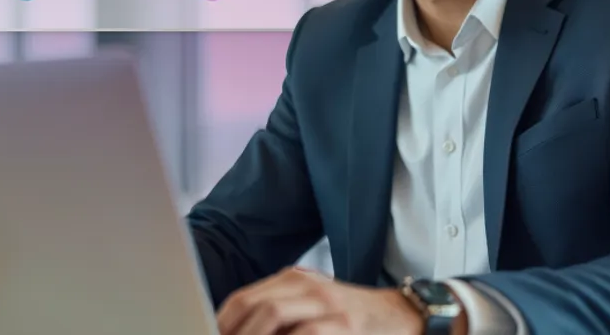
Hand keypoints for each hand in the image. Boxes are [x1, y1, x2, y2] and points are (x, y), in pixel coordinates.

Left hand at [215, 266, 422, 334]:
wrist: (402, 316)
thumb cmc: (351, 319)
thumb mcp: (314, 307)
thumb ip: (281, 314)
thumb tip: (237, 331)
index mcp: (294, 280)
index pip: (244, 298)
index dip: (222, 322)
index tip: (207, 334)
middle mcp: (307, 286)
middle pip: (253, 305)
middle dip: (231, 332)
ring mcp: (326, 304)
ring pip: (272, 314)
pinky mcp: (343, 325)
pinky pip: (304, 334)